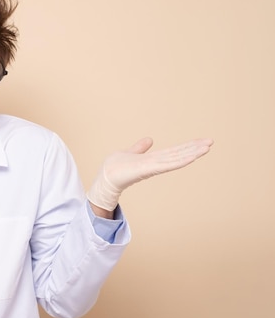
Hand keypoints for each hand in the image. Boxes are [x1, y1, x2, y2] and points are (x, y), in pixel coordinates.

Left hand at [87, 137, 213, 211]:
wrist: (106, 178)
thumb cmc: (115, 167)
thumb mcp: (130, 153)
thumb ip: (140, 148)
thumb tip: (150, 139)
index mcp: (153, 159)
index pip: (173, 151)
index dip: (187, 146)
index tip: (201, 141)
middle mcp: (156, 163)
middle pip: (179, 154)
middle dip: (194, 148)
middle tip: (211, 142)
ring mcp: (154, 167)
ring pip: (176, 158)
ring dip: (192, 153)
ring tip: (207, 147)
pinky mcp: (149, 169)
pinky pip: (168, 164)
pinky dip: (180, 160)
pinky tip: (191, 156)